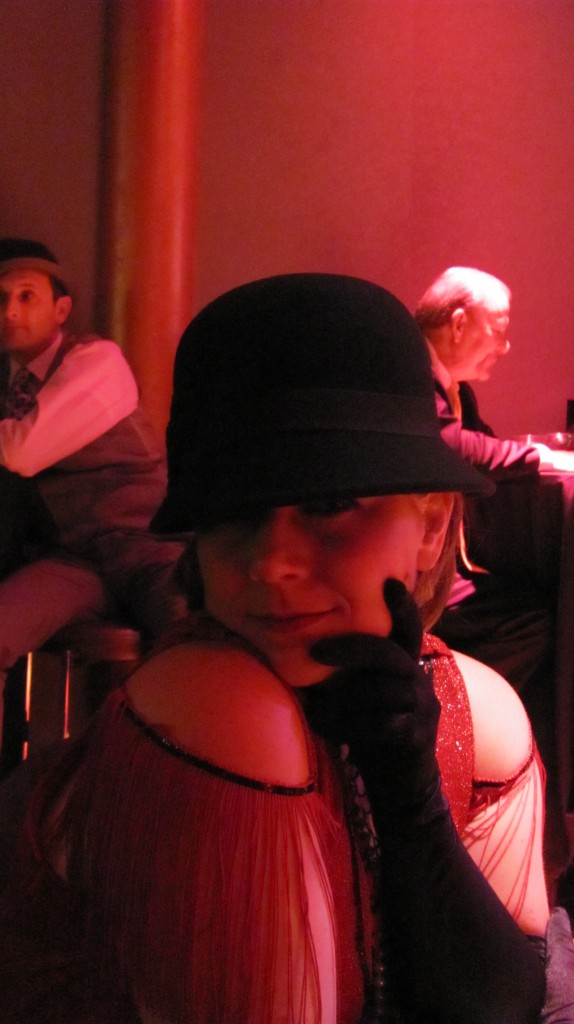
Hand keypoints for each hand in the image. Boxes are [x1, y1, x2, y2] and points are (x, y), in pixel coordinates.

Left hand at [303, 578, 441, 814]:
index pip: (408, 631)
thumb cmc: (373, 737)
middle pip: (391, 654)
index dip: (401, 607)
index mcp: (406, 669)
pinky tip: (324, 728)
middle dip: (353, 648)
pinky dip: (346, 725)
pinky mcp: (416, 739)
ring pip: (382, 692)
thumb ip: (348, 676)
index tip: (388, 582)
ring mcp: (423, 711)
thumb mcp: (361, 699)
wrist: (402, 791)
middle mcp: (419, 683)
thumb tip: (302, 649)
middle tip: (316, 650)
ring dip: (342, 700)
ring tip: (315, 708)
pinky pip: (380, 725)